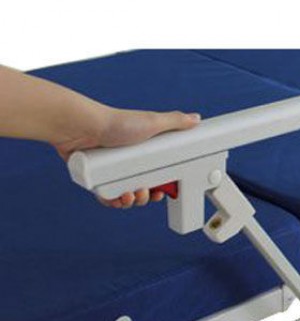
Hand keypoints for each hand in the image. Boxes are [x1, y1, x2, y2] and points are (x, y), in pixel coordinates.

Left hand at [54, 108, 200, 207]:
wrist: (83, 127)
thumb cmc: (115, 122)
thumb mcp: (151, 122)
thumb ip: (175, 121)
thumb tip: (196, 119)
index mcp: (142, 153)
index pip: (157, 175)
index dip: (163, 185)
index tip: (166, 190)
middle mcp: (127, 163)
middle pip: (143, 188)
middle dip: (148, 196)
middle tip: (149, 192)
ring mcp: (110, 171)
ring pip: (125, 195)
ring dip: (133, 201)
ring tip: (132, 195)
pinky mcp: (95, 179)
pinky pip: (107, 197)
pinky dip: (114, 201)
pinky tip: (118, 199)